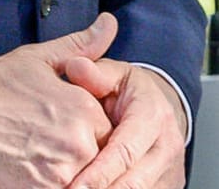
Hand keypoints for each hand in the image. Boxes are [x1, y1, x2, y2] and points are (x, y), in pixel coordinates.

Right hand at [0, 13, 118, 188]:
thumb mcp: (35, 59)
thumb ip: (80, 46)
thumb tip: (109, 24)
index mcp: (83, 108)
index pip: (110, 131)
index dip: (88, 130)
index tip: (63, 127)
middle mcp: (79, 142)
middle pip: (99, 158)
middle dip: (79, 153)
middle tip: (46, 142)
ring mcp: (60, 172)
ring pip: (84, 179)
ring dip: (67, 171)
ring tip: (38, 155)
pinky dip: (51, 183)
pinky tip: (31, 169)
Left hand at [62, 56, 187, 188]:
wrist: (157, 104)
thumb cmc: (127, 90)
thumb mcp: (110, 72)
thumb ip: (92, 73)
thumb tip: (77, 68)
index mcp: (153, 115)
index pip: (126, 150)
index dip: (101, 170)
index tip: (78, 184)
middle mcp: (167, 145)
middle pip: (135, 179)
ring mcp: (170, 167)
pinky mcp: (167, 183)